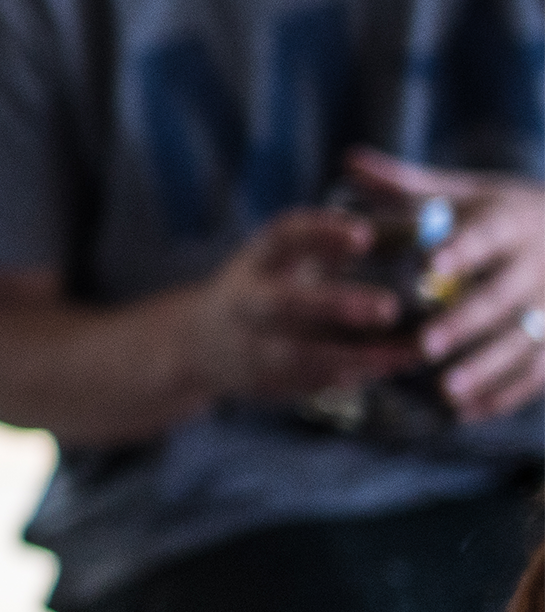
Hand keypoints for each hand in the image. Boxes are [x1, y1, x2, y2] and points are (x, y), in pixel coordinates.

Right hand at [184, 205, 420, 405]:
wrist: (200, 343)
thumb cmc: (266, 287)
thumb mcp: (283, 258)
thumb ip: (332, 246)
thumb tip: (411, 227)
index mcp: (258, 260)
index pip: (283, 237)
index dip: (322, 232)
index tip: (365, 235)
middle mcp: (247, 302)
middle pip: (283, 302)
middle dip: (336, 304)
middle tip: (389, 308)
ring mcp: (251, 346)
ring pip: (299, 354)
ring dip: (355, 356)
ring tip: (405, 354)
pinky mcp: (263, 381)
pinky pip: (309, 383)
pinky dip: (351, 377)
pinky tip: (387, 369)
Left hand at [350, 149, 544, 420]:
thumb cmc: (507, 212)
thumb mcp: (469, 192)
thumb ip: (409, 186)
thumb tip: (350, 160)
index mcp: (510, 224)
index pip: (485, 237)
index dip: (460, 250)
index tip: (429, 264)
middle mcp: (537, 266)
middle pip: (502, 297)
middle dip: (465, 322)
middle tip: (425, 345)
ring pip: (525, 341)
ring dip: (487, 368)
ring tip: (446, 391)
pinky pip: (540, 371)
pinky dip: (509, 394)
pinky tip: (471, 413)